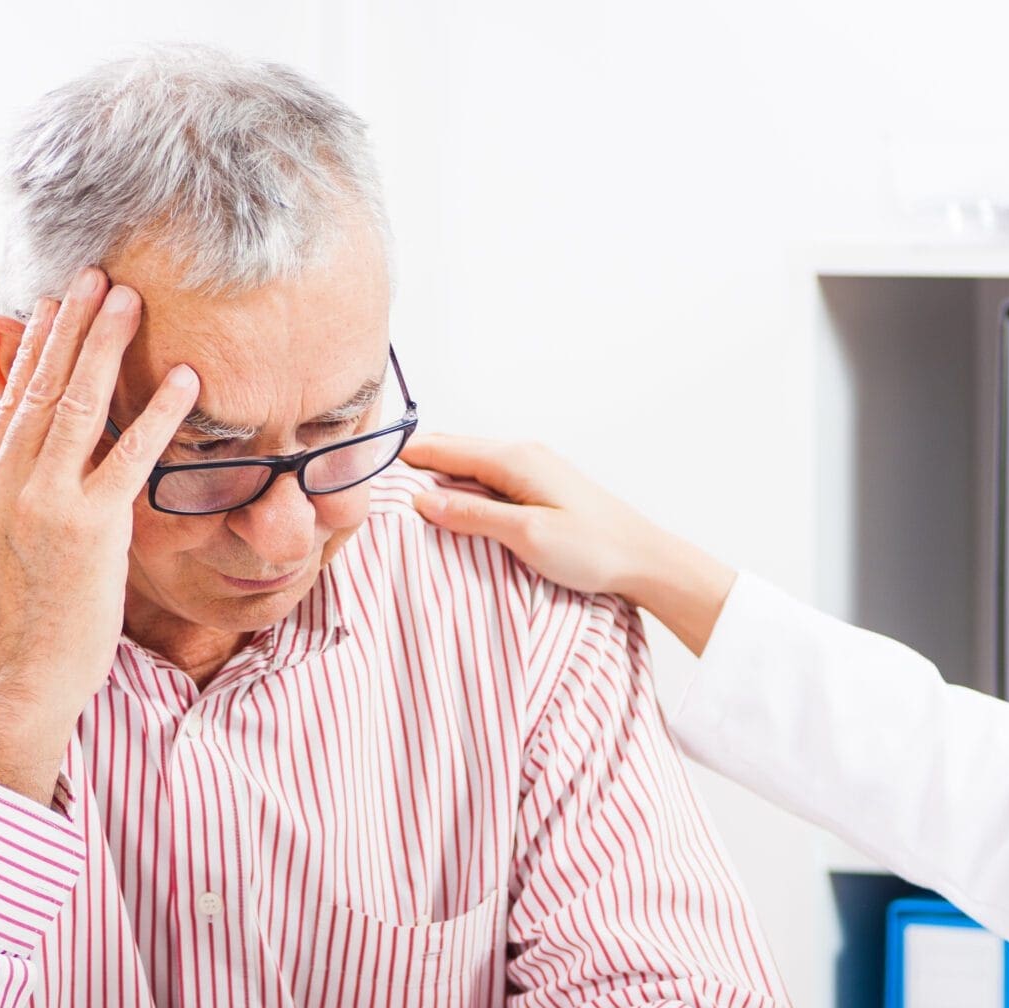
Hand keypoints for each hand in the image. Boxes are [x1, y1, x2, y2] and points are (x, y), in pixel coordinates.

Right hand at [0, 267, 195, 802]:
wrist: (16, 678)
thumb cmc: (20, 615)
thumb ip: (7, 485)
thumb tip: (15, 443)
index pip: (10, 395)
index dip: (35, 343)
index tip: (55, 301)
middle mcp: (3, 481)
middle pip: (39, 383)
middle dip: (70, 323)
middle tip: (97, 272)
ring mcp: (44, 502)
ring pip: (75, 404)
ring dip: (106, 345)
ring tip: (131, 299)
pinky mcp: (90, 528)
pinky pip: (130, 456)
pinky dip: (159, 413)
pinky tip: (186, 381)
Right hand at [399, 433, 736, 656]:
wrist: (645, 558)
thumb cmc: (593, 549)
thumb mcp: (526, 536)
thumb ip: (472, 517)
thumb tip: (421, 501)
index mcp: (514, 459)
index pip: (443, 448)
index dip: (403, 457)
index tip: (363, 465)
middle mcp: (522, 454)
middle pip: (453, 452)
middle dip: (416, 466)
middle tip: (374, 486)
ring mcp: (532, 469)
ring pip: (470, 466)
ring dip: (439, 480)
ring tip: (402, 501)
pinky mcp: (540, 488)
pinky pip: (488, 481)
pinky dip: (463, 491)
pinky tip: (452, 512)